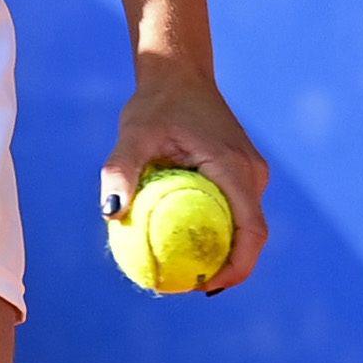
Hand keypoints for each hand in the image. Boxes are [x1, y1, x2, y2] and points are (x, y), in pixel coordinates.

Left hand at [101, 57, 268, 292]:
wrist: (179, 74)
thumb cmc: (156, 103)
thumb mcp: (132, 133)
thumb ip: (120, 169)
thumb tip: (110, 212)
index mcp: (235, 168)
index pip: (252, 230)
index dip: (238, 266)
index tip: (207, 287)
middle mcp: (252, 174)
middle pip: (250, 235)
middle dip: (226, 268)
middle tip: (185, 287)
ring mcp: (251, 174)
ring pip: (244, 225)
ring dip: (221, 251)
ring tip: (182, 273)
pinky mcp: (242, 174)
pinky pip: (234, 211)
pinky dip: (214, 230)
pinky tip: (182, 243)